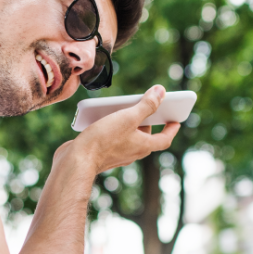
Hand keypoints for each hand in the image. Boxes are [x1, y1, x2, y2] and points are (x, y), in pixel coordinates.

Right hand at [57, 85, 180, 173]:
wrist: (76, 161)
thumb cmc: (103, 140)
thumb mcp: (127, 117)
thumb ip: (146, 105)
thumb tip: (161, 92)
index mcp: (143, 146)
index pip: (164, 139)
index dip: (172, 128)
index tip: (176, 121)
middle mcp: (132, 152)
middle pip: (145, 136)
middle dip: (147, 121)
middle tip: (147, 106)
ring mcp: (117, 155)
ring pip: (129, 137)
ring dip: (128, 123)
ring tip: (123, 107)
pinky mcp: (103, 154)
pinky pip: (114, 139)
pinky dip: (113, 129)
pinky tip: (103, 118)